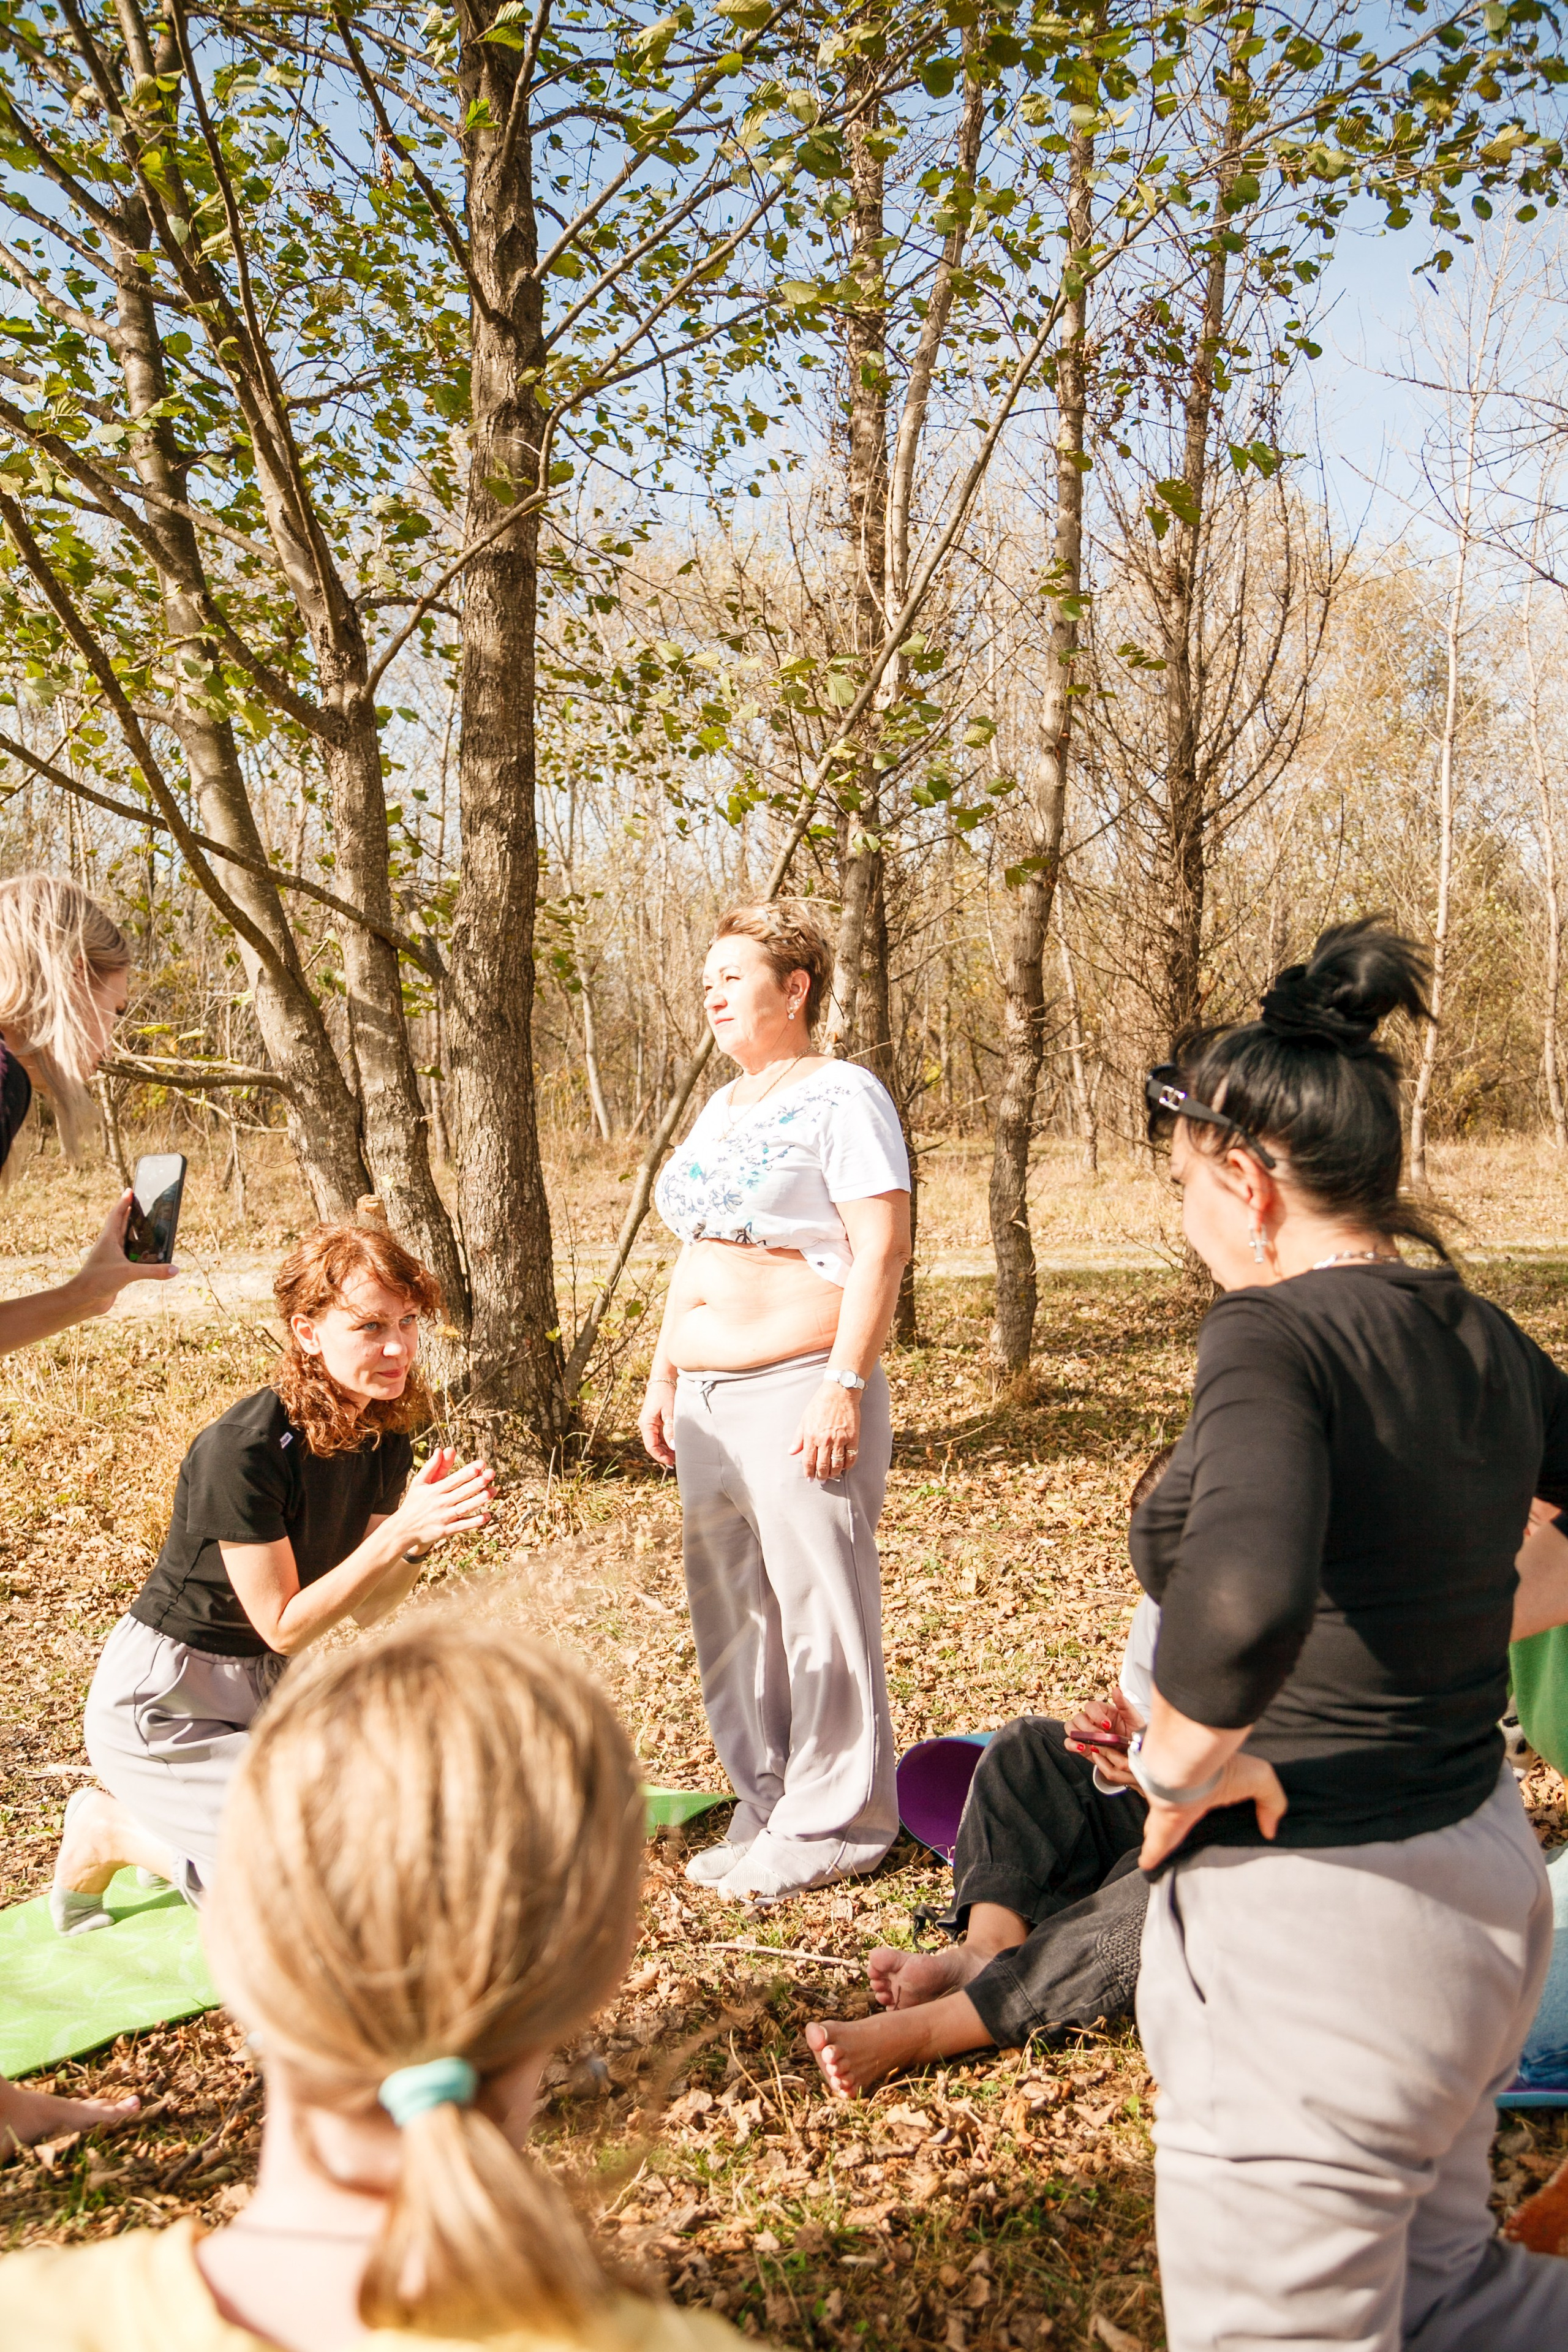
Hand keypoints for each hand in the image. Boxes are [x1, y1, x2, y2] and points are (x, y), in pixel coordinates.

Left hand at [70, 1193, 178, 1314]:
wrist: (84, 1300)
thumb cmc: (98, 1280)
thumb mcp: (128, 1273)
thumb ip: (153, 1271)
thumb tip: (175, 1270)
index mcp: (109, 1239)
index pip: (117, 1215)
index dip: (123, 1202)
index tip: (130, 1190)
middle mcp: (110, 1246)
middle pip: (121, 1225)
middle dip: (130, 1214)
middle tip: (141, 1204)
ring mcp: (112, 1258)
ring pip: (125, 1241)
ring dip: (134, 1233)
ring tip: (148, 1227)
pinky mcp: (115, 1270)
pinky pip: (129, 1257)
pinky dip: (138, 1253)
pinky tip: (147, 1256)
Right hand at [392, 1447, 493, 1552]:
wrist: (403, 1529)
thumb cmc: (414, 1502)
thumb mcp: (419, 1483)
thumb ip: (431, 1466)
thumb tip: (441, 1449)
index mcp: (433, 1491)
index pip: (452, 1480)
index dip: (466, 1472)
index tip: (480, 1464)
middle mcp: (439, 1504)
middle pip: (460, 1493)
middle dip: (476, 1484)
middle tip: (491, 1474)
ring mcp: (442, 1518)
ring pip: (463, 1509)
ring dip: (478, 1501)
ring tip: (492, 1492)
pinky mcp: (444, 1532)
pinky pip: (461, 1526)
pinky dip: (474, 1522)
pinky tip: (487, 1516)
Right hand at [639, 1379, 676, 1467]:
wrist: (663, 1378)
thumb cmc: (665, 1393)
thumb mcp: (669, 1412)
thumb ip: (671, 1429)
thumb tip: (673, 1447)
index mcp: (646, 1424)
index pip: (651, 1446)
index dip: (660, 1456)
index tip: (671, 1462)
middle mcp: (646, 1425)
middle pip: (653, 1446)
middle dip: (664, 1455)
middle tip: (678, 1462)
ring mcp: (650, 1423)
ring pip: (657, 1442)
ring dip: (666, 1449)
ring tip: (678, 1455)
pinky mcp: (655, 1421)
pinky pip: (660, 1435)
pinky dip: (667, 1441)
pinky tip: (675, 1446)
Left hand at [790, 1379, 860, 1481]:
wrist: (839, 1391)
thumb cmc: (819, 1404)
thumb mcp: (804, 1419)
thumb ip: (798, 1438)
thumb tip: (792, 1453)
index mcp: (811, 1436)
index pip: (808, 1461)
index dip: (809, 1473)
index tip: (810, 1479)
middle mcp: (825, 1440)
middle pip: (823, 1466)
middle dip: (822, 1476)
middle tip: (822, 1480)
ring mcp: (840, 1439)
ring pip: (837, 1464)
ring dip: (834, 1473)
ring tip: (833, 1475)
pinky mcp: (853, 1437)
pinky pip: (851, 1457)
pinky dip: (848, 1465)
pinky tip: (845, 1466)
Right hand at [1065, 1693, 1141, 1788]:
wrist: (1134, 1753)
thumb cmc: (1134, 1733)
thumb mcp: (1133, 1718)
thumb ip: (1125, 1704)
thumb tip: (1116, 1689)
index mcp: (1102, 1711)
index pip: (1091, 1706)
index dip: (1096, 1715)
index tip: (1108, 1725)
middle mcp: (1090, 1720)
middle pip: (1078, 1717)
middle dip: (1088, 1727)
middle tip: (1101, 1737)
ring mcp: (1085, 1733)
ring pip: (1070, 1728)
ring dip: (1076, 1734)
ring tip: (1087, 1743)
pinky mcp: (1082, 1746)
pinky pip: (1069, 1742)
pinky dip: (1071, 1745)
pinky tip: (1081, 1748)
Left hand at [1138, 1751, 1287, 1870]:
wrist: (1191, 1760)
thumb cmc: (1225, 1767)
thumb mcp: (1261, 1779)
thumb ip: (1272, 1802)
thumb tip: (1270, 1830)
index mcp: (1211, 1788)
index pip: (1210, 1803)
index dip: (1215, 1813)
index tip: (1220, 1828)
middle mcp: (1189, 1799)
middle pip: (1185, 1819)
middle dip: (1184, 1830)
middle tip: (1189, 1848)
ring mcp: (1173, 1811)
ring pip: (1165, 1831)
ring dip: (1164, 1843)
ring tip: (1166, 1858)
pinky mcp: (1162, 1824)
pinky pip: (1156, 1846)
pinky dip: (1151, 1856)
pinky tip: (1147, 1866)